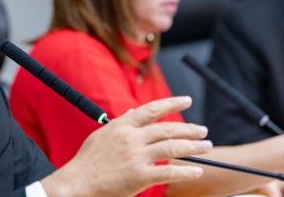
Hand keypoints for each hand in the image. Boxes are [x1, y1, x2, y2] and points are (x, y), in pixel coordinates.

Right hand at [41, 96, 212, 196]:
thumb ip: (120, 123)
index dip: (172, 103)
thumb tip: (133, 113)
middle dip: (189, 129)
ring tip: (207, 147)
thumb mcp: (101, 135)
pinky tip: (197, 170)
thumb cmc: (87, 161)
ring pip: (171, 148)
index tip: (187, 100)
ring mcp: (136, 157)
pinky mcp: (139, 177)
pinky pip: (168, 173)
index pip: (152, 109)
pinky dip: (185, 171)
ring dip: (193, 147)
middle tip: (203, 131)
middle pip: (167, 129)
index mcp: (122, 126)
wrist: (77, 183)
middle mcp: (131, 138)